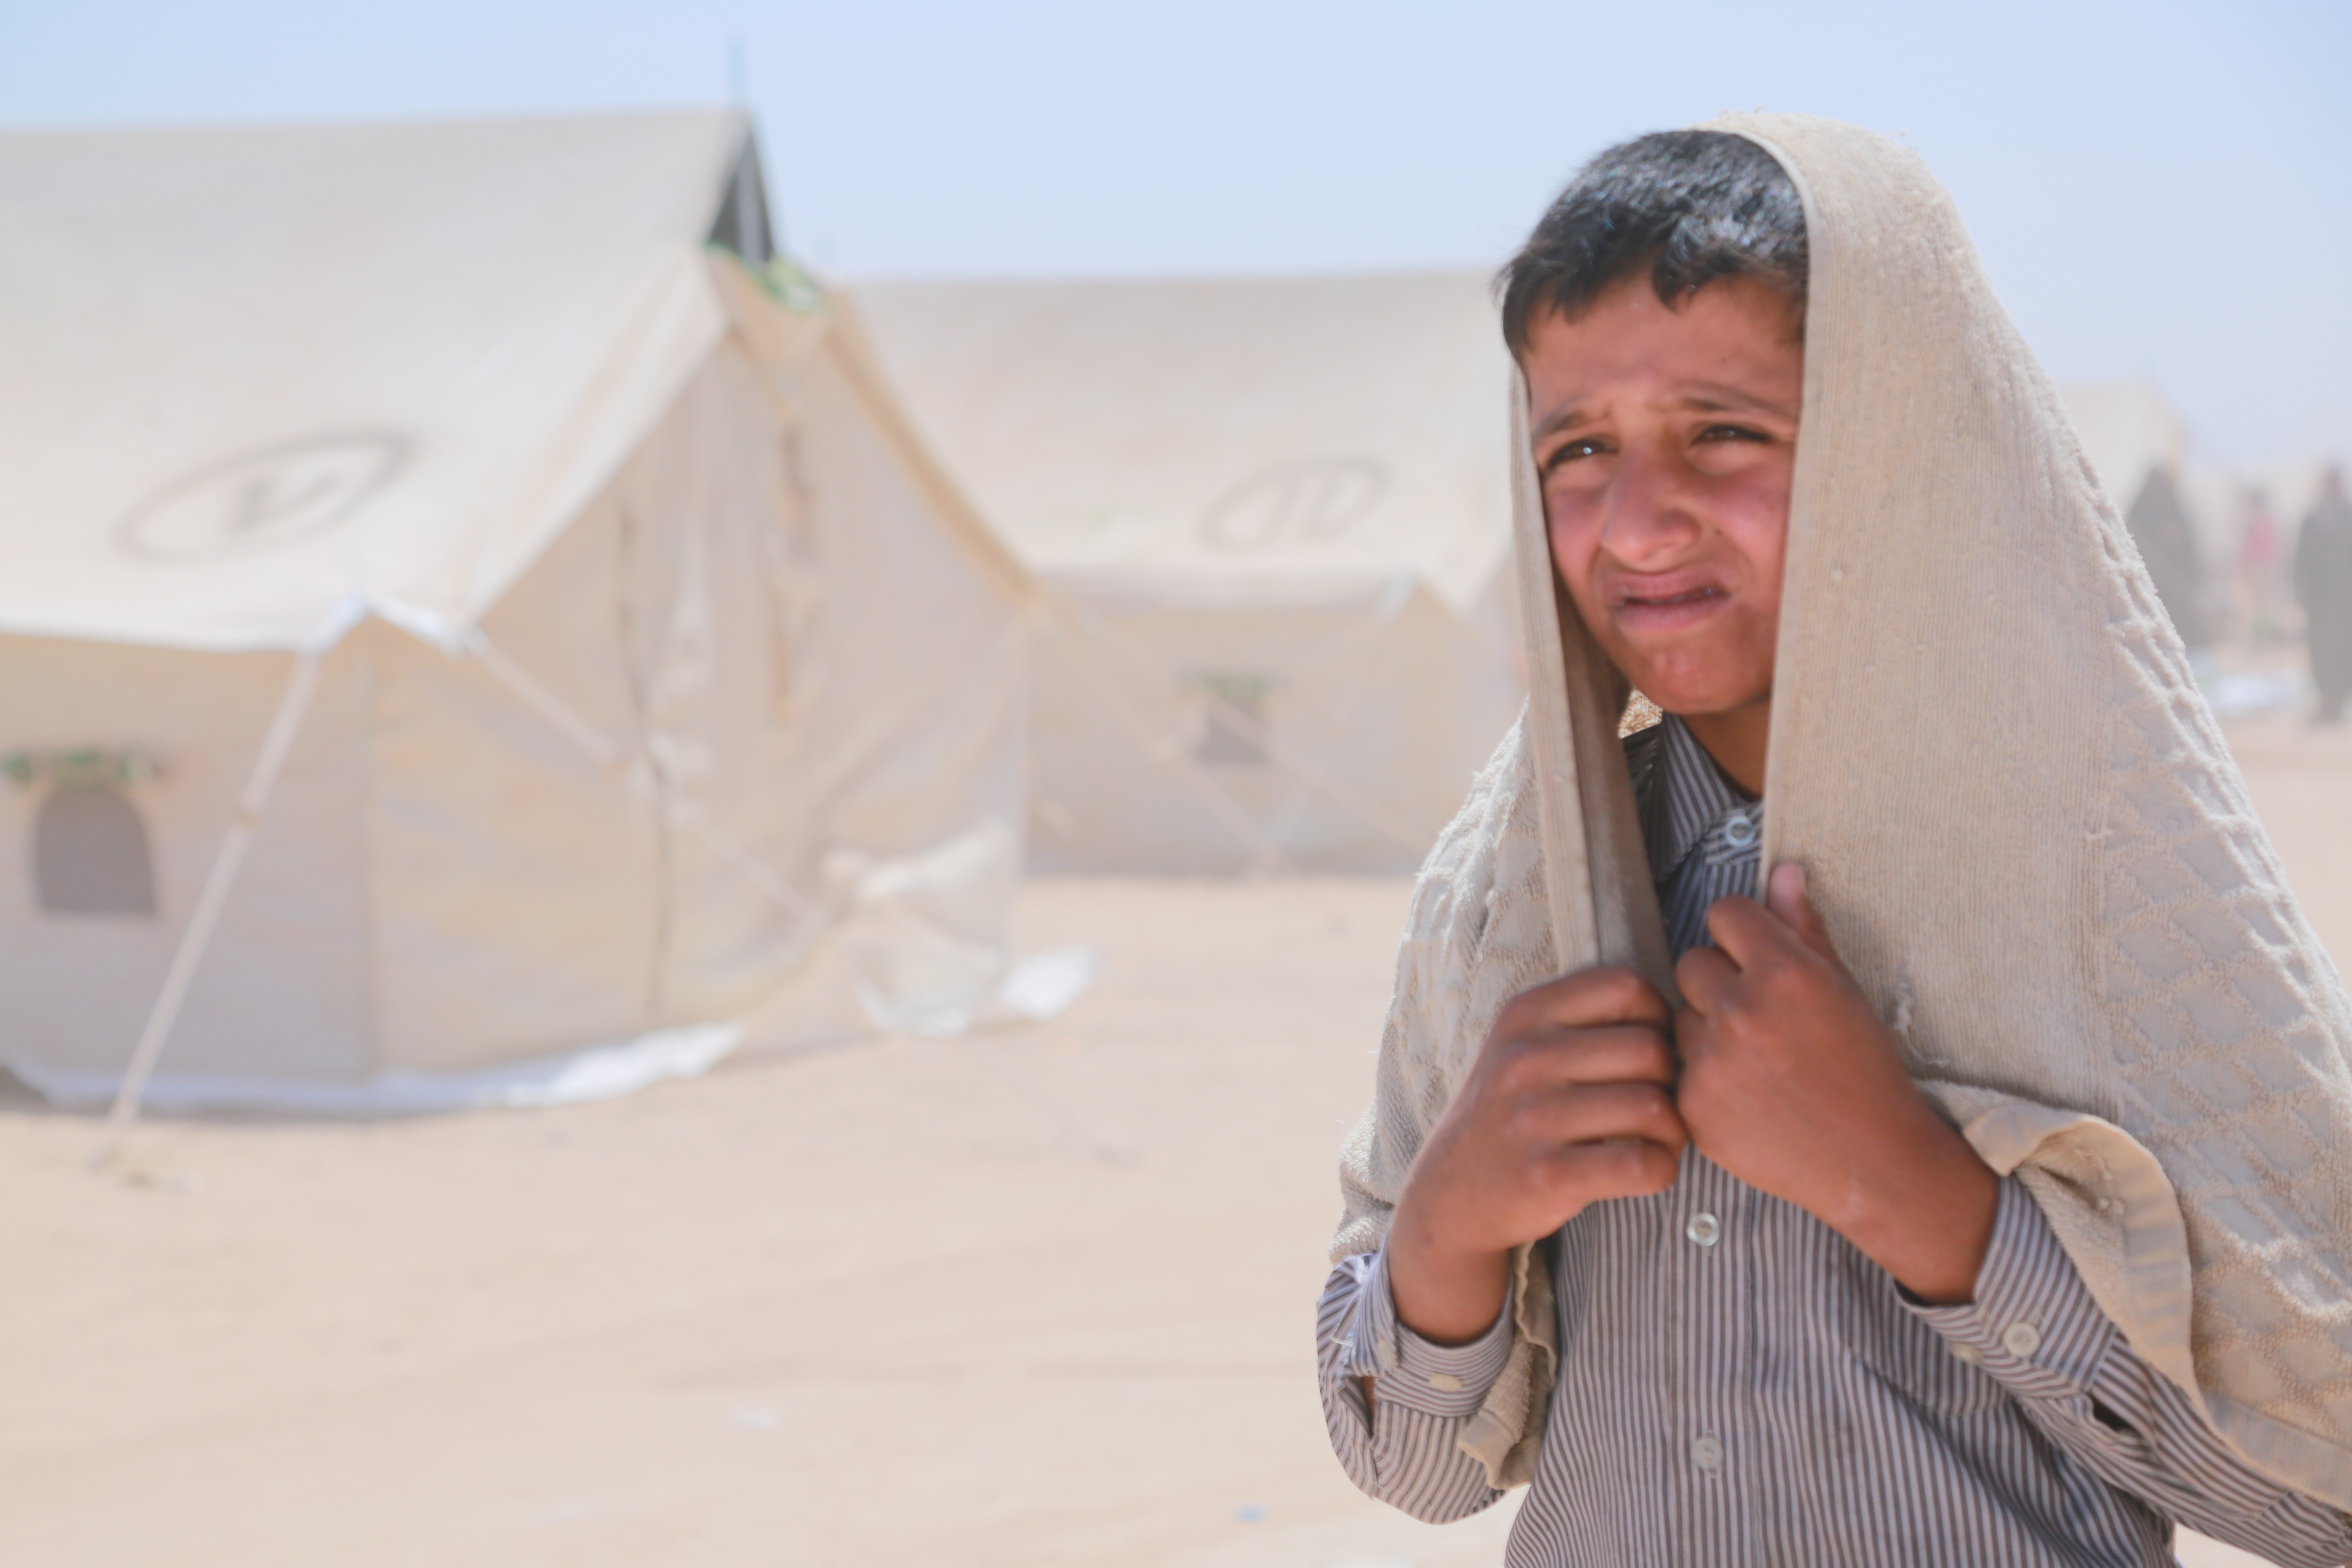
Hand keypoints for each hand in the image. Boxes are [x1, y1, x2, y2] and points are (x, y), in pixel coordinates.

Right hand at [1387, 967, 1687, 1343]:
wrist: (1451, 1193)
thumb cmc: (1510, 1112)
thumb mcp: (1522, 1045)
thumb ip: (1583, 1021)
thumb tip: (1677, 1020)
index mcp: (1525, 1014)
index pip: (1626, 986)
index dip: (1657, 1017)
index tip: (1647, 1053)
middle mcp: (1525, 1058)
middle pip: (1651, 1049)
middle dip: (1674, 1081)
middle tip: (1661, 1107)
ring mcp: (1533, 1117)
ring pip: (1654, 1107)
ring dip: (1674, 1131)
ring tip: (1657, 1140)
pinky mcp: (1549, 1175)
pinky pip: (1641, 1164)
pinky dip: (1661, 1170)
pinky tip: (1645, 1171)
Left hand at [1675, 862, 1995, 1302]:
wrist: (1871, 1159)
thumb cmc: (1863, 1068)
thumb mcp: (1841, 988)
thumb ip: (1802, 926)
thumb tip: (1782, 869)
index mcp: (1783, 973)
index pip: (1723, 913)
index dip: (1741, 932)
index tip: (1757, 955)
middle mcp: (1740, 1011)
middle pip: (1692, 962)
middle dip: (1720, 981)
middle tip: (1759, 1015)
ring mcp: (1711, 1061)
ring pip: (1680, 1015)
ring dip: (1705, 1028)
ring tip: (1754, 1057)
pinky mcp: (1694, 1105)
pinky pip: (1679, 1067)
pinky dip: (1702, 1076)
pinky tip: (1744, 1092)